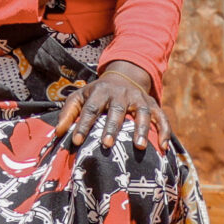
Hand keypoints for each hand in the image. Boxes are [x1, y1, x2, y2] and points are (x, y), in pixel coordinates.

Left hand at [52, 63, 167, 151]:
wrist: (124, 77)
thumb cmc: (97, 94)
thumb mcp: (80, 97)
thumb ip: (68, 113)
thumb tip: (58, 133)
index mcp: (100, 92)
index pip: (90, 109)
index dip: (83, 125)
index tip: (76, 141)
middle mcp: (121, 93)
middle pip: (116, 110)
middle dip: (112, 127)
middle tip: (107, 144)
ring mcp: (139, 98)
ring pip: (143, 112)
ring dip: (141, 129)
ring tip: (139, 146)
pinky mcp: (153, 103)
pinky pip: (161, 116)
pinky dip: (164, 130)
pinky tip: (163, 146)